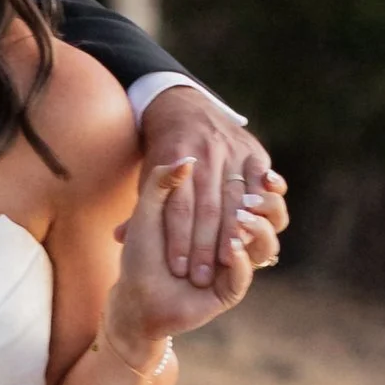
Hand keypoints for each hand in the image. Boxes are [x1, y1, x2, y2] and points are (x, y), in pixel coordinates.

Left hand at [108, 156, 281, 356]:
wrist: (135, 296)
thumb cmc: (141, 251)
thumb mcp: (146, 211)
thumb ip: (160, 184)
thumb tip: (186, 162)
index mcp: (217, 216)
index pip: (234, 198)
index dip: (247, 184)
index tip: (249, 174)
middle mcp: (231, 240)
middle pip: (252, 219)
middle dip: (251, 209)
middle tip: (248, 201)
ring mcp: (234, 266)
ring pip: (262, 245)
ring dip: (255, 230)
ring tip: (242, 220)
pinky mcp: (230, 291)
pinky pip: (243, 277)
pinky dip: (241, 261)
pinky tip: (233, 248)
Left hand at [135, 86, 285, 287]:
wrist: (183, 107)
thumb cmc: (161, 154)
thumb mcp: (146, 176)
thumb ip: (138, 207)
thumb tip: (119, 236)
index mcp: (175, 158)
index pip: (178, 208)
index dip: (178, 239)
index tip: (177, 268)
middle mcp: (206, 152)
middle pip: (208, 208)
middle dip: (204, 246)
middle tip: (200, 277)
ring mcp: (232, 150)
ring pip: (235, 199)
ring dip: (234, 233)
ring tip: (228, 261)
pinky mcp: (254, 151)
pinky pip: (262, 182)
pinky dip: (265, 203)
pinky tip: (258, 225)